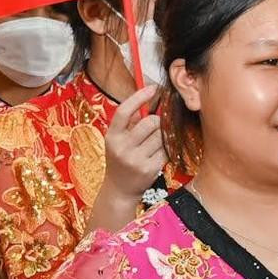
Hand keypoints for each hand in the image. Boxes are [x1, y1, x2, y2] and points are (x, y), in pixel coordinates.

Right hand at [105, 84, 167, 199]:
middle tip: (154, 127)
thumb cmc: (120, 159)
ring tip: (153, 144)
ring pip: (161, 135)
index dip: (140, 97)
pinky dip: (165, 149)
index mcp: (112, 136)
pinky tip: (156, 155)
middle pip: (150, 122)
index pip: (124, 111)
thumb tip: (147, 97)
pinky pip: (166, 150)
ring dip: (162, 136)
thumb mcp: (117, 140)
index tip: (153, 88)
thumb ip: (130, 121)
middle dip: (157, 121)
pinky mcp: (149, 169)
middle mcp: (122, 147)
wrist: (119, 190)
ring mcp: (135, 160)